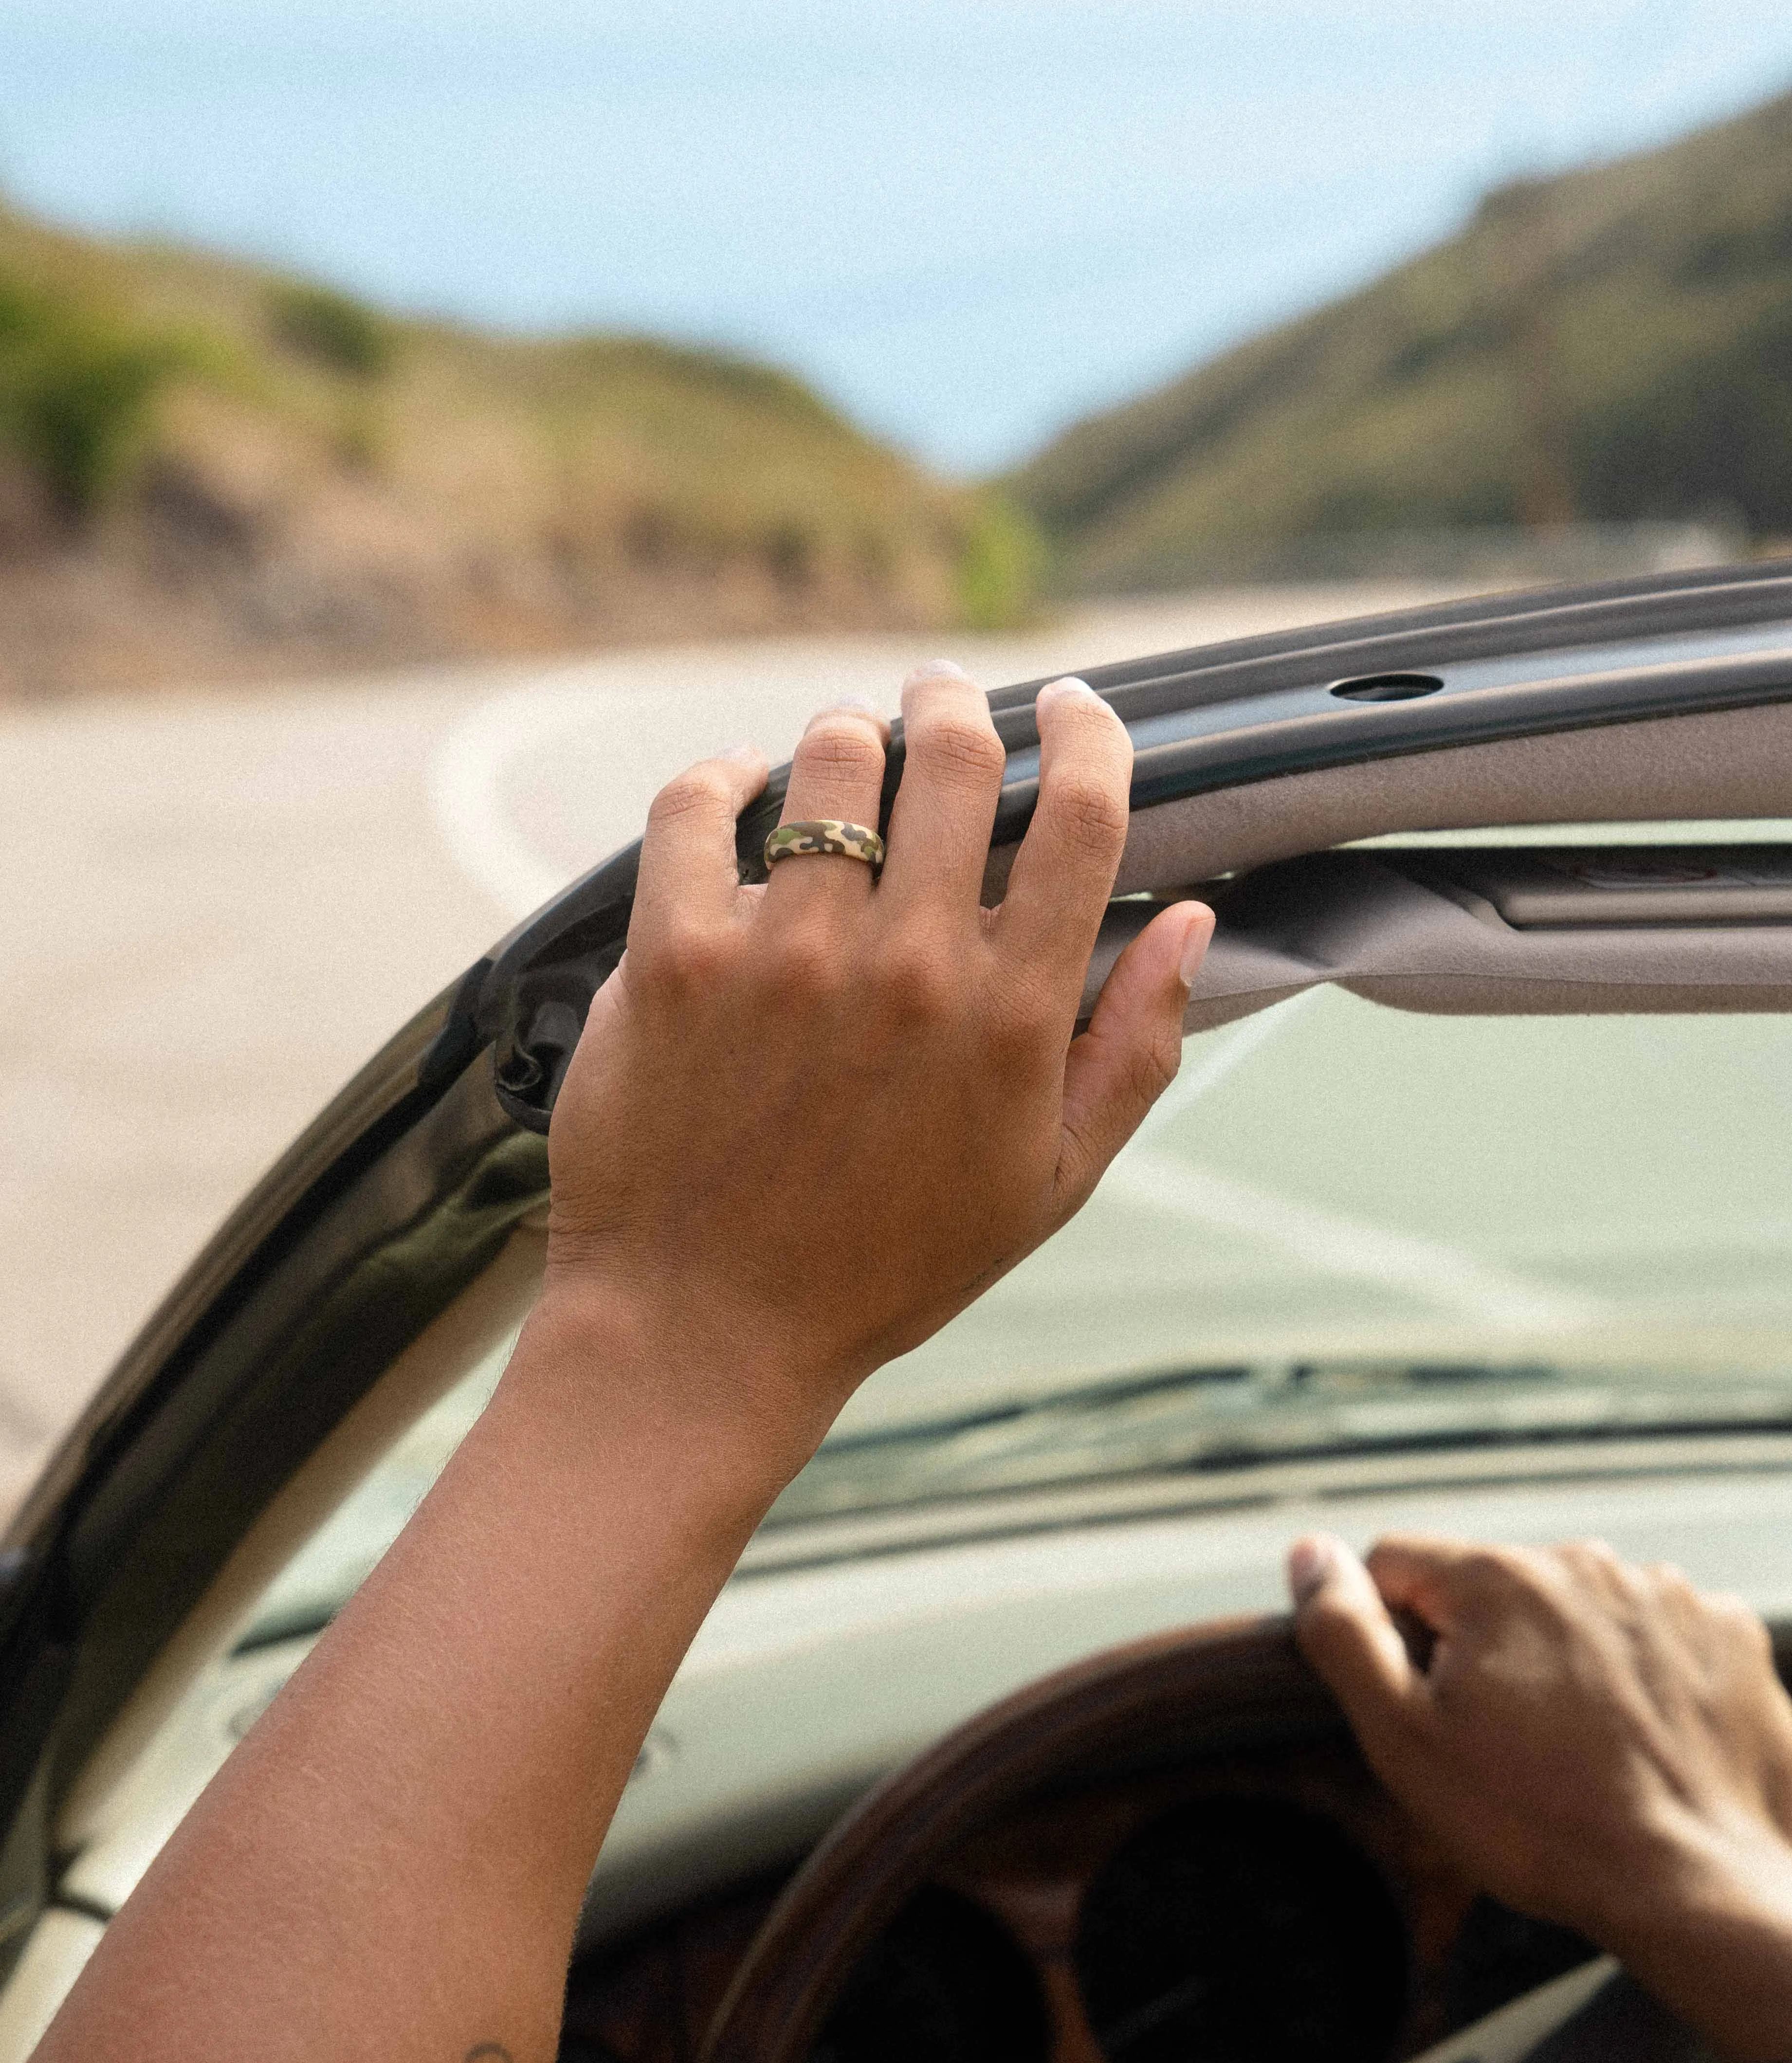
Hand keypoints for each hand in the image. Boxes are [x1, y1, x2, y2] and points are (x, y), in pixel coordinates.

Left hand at [543, 660, 1211, 1465]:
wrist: (705, 1331)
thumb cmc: (887, 1265)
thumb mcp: (1052, 1182)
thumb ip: (1133, 1046)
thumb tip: (1190, 919)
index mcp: (1010, 1015)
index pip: (1080, 813)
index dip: (1089, 733)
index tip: (1075, 709)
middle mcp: (903, 966)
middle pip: (953, 751)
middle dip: (957, 700)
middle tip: (944, 698)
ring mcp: (782, 957)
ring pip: (829, 758)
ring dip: (849, 736)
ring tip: (846, 754)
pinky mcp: (671, 959)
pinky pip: (695, 809)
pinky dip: (723, 778)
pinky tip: (741, 788)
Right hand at [1289, 1531, 1791, 2060]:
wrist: (1703, 1893)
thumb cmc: (1545, 1827)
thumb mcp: (1406, 1739)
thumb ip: (1344, 1632)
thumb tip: (1308, 1553)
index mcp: (1499, 1577)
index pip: (1397, 1564)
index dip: (1389, 1634)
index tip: (1426, 1704)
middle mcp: (1586, 1563)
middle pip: (1490, 1589)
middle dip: (1481, 1648)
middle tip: (1503, 1741)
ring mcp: (1667, 1595)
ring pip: (1571, 1609)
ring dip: (1563, 1657)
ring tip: (1578, 1747)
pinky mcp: (1729, 1635)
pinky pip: (1651, 1632)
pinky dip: (1640, 1673)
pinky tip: (1640, 1736)